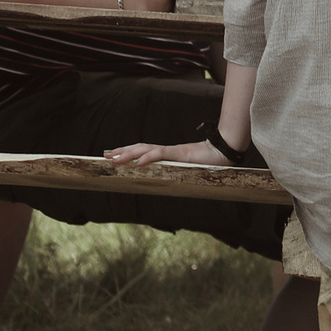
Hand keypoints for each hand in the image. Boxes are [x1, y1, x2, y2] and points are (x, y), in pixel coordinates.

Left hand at [106, 140, 228, 166]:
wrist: (224, 152)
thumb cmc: (208, 162)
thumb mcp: (188, 170)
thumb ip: (178, 172)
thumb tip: (170, 182)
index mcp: (168, 154)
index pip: (144, 151)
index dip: (129, 152)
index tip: (114, 155)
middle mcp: (167, 151)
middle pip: (140, 148)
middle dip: (122, 151)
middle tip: (106, 155)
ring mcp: (172, 151)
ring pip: (146, 150)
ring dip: (129, 154)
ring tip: (115, 158)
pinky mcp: (179, 154)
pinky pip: (160, 154)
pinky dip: (148, 157)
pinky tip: (137, 162)